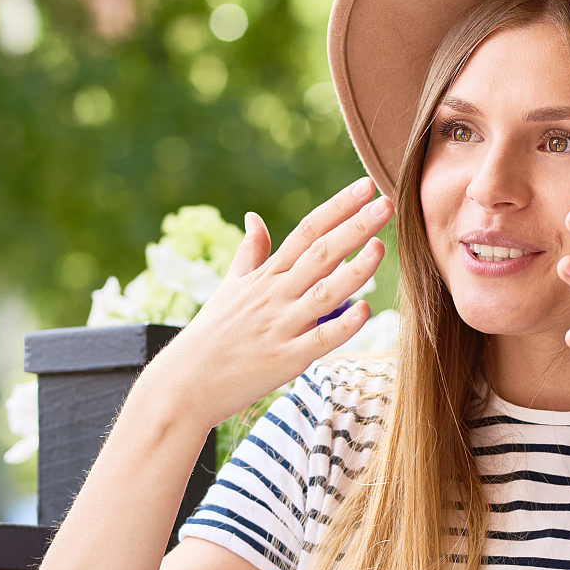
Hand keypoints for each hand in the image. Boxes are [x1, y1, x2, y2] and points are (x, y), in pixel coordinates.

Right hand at [146, 177, 392, 429]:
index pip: (306, 231)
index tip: (365, 187)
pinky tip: (366, 311)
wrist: (183, 383)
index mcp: (266, 275)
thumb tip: (253, 216)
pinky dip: (342, 326)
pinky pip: (319, 340)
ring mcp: (281, 327)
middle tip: (386, 204)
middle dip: (354, 227)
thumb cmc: (209, 335)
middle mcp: (275, 295)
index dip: (337, 208)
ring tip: (381, 247)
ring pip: (324, 293)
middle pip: (320, 254)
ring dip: (354, 271)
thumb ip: (249, 251)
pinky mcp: (285, 360)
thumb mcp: (228, 286)